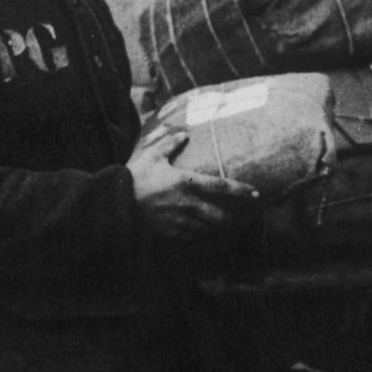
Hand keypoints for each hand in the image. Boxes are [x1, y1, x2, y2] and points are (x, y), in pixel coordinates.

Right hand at [129, 144, 258, 240]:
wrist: (115, 204)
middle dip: (230, 218)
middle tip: (237, 216)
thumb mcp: (151, 155)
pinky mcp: (170, 233)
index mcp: (186, 182)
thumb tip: (183, 134)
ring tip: (220, 224)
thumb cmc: (134, 177)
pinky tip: (198, 230)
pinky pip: (190, 237)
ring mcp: (179, 221)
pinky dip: (197, 234)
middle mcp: (187, 204)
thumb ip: (169, 144)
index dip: (241, 190)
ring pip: (206, 229)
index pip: (221, 187)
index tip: (256, 194)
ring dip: (215, 227)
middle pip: (219, 216)